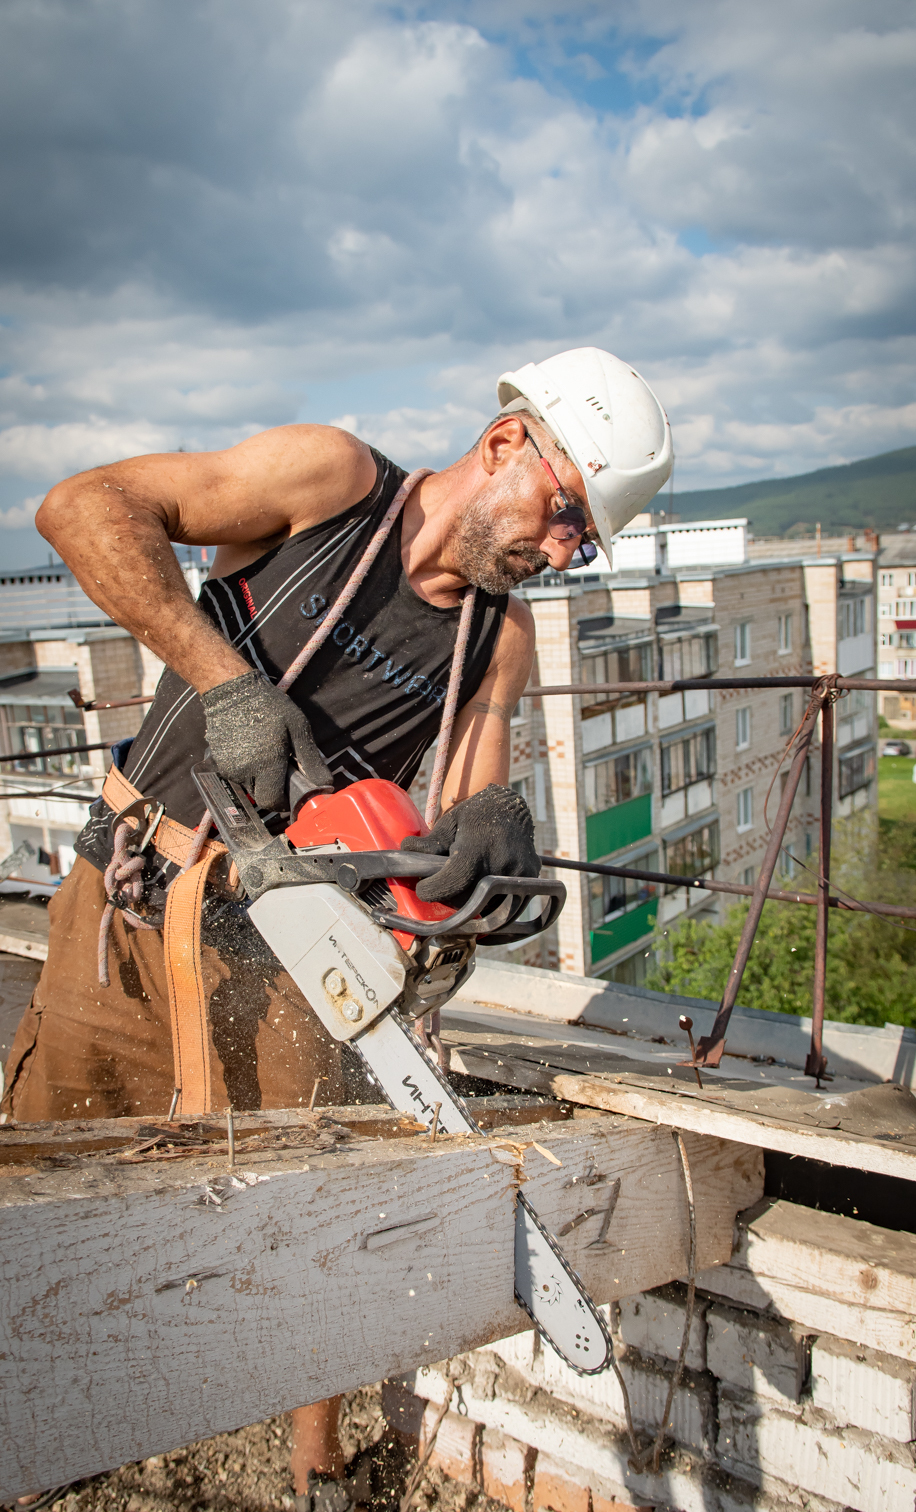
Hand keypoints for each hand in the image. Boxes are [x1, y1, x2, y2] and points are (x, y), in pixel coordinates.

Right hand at [202, 670, 332, 810]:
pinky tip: (252, 748)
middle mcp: (244, 771)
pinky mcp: (218, 761)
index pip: (273, 802)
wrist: (231, 690)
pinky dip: (247, 769)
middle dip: (273, 788)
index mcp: (265, 765)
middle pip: (261, 796)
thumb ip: (311, 760)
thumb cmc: (269, 706)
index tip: (292, 792)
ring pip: (249, 786)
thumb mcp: (298, 728)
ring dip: (260, 778)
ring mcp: (228, 767)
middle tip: (281, 767)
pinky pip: (237, 775)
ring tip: (266, 753)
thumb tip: (325, 785)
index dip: (284, 802)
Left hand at [401, 784, 538, 902]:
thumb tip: (405, 853)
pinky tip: (476, 891)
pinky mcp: (529, 882)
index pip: (454, 881)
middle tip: (438, 887)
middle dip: (448, 897)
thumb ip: (431, 843)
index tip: (422, 889)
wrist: (512, 808)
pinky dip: (488, 903)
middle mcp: (502, 864)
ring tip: (458, 888)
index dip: (434, 890)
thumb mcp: (450, 822)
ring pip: (487, 908)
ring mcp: (519, 875)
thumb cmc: (476, 815)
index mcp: (480, 847)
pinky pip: (505, 905)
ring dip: (468, 904)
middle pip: (467, 899)